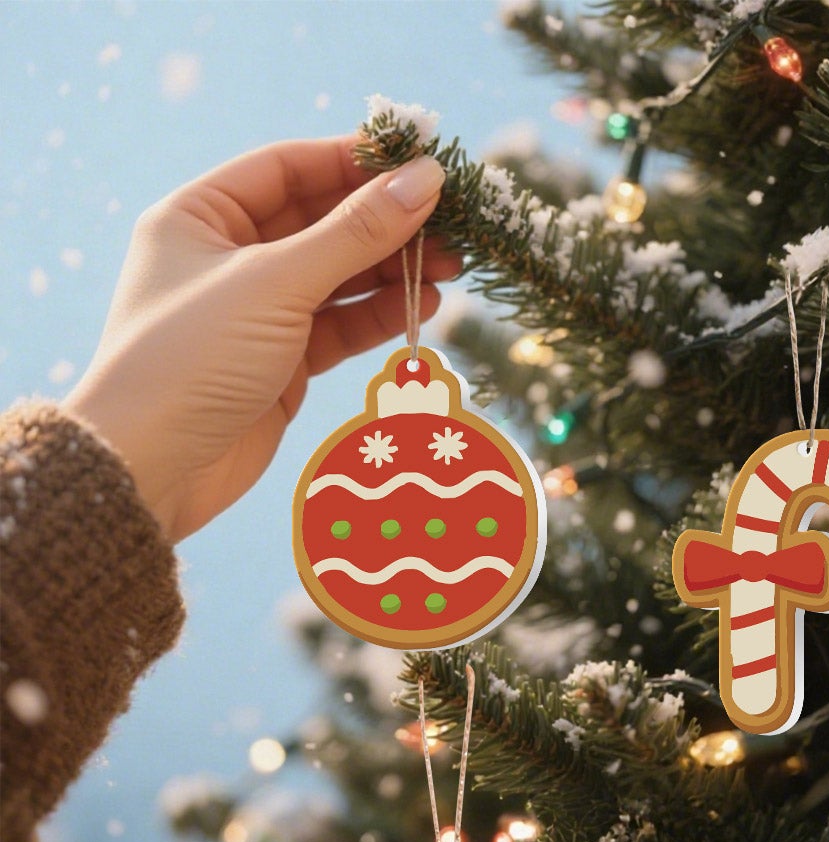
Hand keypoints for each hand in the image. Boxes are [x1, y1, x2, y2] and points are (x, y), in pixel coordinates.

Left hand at [64, 136, 457, 542]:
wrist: (154, 468)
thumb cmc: (194, 357)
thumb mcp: (276, 283)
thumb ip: (355, 233)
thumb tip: (425, 179)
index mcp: (199, 216)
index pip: (288, 169)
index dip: (354, 162)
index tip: (419, 162)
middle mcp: (226, 257)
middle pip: (320, 223)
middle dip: (385, 223)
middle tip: (451, 225)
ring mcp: (256, 313)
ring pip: (336, 278)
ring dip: (392, 271)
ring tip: (451, 268)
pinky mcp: (281, 364)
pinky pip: (339, 327)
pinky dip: (379, 316)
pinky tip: (421, 307)